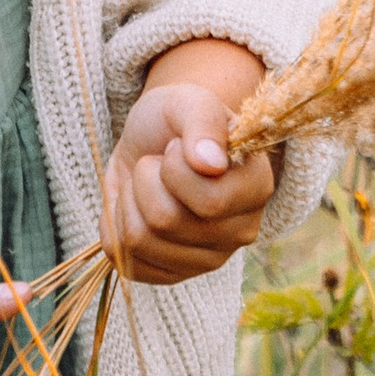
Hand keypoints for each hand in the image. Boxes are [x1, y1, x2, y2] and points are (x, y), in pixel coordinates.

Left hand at [102, 39, 278, 285]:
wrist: (151, 142)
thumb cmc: (176, 121)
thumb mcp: (188, 101)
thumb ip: (203, 122)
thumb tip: (211, 163)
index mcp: (257, 188)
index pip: (210, 202)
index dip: (175, 167)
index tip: (176, 146)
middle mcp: (240, 231)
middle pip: (166, 221)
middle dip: (146, 179)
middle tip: (158, 163)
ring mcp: (207, 259)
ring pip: (139, 239)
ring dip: (130, 199)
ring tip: (147, 183)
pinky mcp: (171, 274)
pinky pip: (123, 258)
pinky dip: (117, 224)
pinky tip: (136, 207)